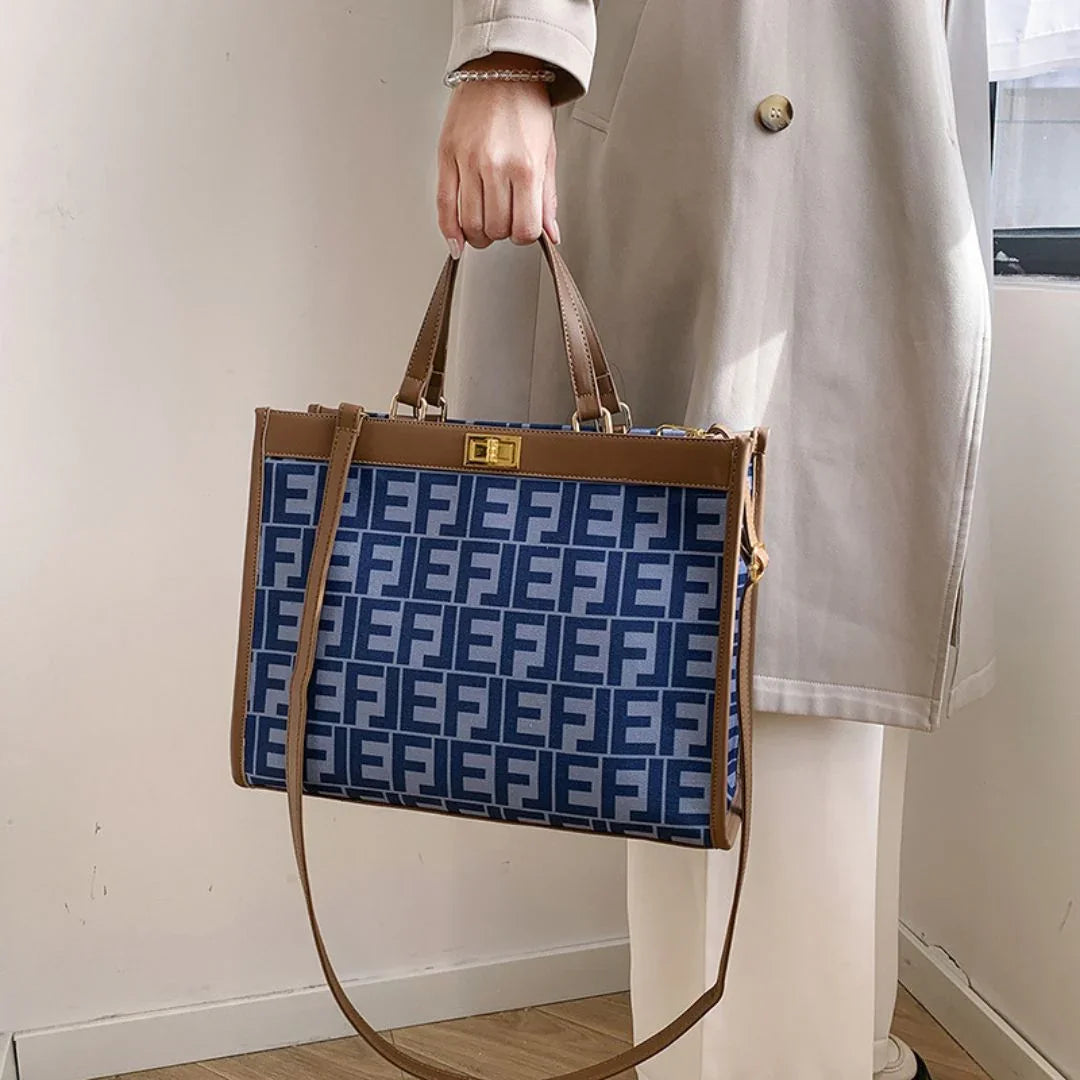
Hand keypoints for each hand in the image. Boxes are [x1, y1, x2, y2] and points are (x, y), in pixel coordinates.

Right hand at [437, 53, 559, 255]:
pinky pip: (444, 205)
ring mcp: (468, 162)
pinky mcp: (446, 157)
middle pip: (495, 229)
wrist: (501, 70)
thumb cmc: (526, 107)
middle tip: (504, 222)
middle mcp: (495, 166)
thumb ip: (547, 198)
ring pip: (469, 223)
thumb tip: (550, 234)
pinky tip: (457, 241)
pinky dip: (450, 230)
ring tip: (484, 226)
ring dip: (478, 234)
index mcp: (525, 168)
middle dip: (501, 233)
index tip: (523, 229)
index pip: (523, 228)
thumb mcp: (547, 153)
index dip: (524, 236)